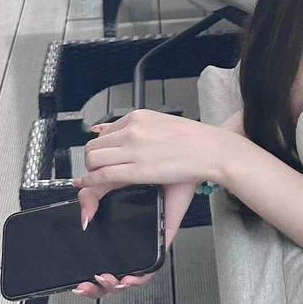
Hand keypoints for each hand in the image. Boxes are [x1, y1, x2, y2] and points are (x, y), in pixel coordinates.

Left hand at [73, 107, 219, 189]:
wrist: (212, 150)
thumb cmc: (192, 141)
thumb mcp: (158, 122)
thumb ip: (131, 126)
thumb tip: (100, 129)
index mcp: (138, 117)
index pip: (104, 132)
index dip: (101, 149)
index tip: (103, 160)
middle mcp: (132, 130)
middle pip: (93, 146)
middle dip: (93, 160)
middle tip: (100, 171)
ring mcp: (133, 148)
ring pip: (93, 159)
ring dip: (92, 171)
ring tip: (101, 179)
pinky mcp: (137, 169)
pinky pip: (102, 175)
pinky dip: (91, 182)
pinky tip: (90, 186)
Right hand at [73, 179, 197, 298]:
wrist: (169, 168)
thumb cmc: (141, 175)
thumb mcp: (108, 181)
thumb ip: (90, 196)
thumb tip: (84, 219)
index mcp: (111, 230)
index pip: (94, 261)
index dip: (85, 276)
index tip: (78, 280)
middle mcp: (125, 242)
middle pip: (107, 277)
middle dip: (95, 288)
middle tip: (87, 284)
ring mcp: (141, 246)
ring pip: (126, 279)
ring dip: (113, 286)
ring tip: (106, 279)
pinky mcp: (158, 245)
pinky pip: (150, 270)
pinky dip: (139, 279)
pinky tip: (128, 277)